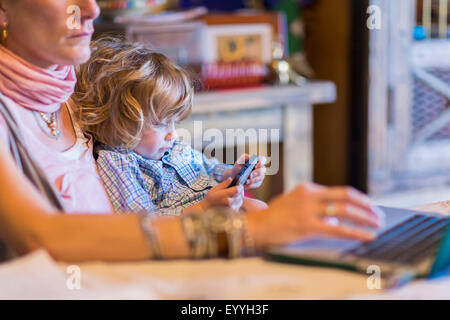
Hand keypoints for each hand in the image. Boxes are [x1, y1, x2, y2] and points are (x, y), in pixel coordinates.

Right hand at [200, 178, 243, 210]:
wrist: (208, 207)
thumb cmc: (211, 197)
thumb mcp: (215, 188)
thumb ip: (224, 184)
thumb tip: (231, 178)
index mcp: (224, 195)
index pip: (237, 190)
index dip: (240, 187)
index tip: (240, 185)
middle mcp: (229, 202)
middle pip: (240, 195)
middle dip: (241, 191)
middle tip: (239, 188)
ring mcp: (230, 207)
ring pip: (240, 200)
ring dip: (240, 196)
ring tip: (236, 194)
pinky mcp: (231, 211)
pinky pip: (238, 205)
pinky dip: (238, 201)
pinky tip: (234, 199)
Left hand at [226, 154, 266, 189]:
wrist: (235, 177)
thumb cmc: (238, 167)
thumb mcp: (239, 161)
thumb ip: (244, 157)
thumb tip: (250, 157)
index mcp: (257, 161)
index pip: (263, 159)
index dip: (261, 162)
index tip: (255, 166)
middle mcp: (260, 168)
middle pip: (263, 170)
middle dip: (257, 173)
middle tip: (250, 175)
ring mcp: (260, 176)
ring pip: (260, 178)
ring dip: (253, 180)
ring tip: (246, 181)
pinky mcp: (258, 183)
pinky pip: (257, 185)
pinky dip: (251, 185)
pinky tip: (245, 185)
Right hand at [246, 183, 383, 249]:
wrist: (256, 226)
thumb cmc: (275, 217)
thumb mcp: (294, 203)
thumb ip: (314, 206)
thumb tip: (337, 216)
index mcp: (308, 188)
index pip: (340, 191)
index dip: (359, 199)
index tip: (370, 206)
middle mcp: (309, 195)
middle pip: (346, 196)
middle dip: (367, 206)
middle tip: (379, 215)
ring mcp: (308, 209)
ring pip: (345, 210)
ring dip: (365, 218)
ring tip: (376, 225)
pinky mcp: (307, 225)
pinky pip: (337, 228)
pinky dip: (355, 232)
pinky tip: (366, 236)